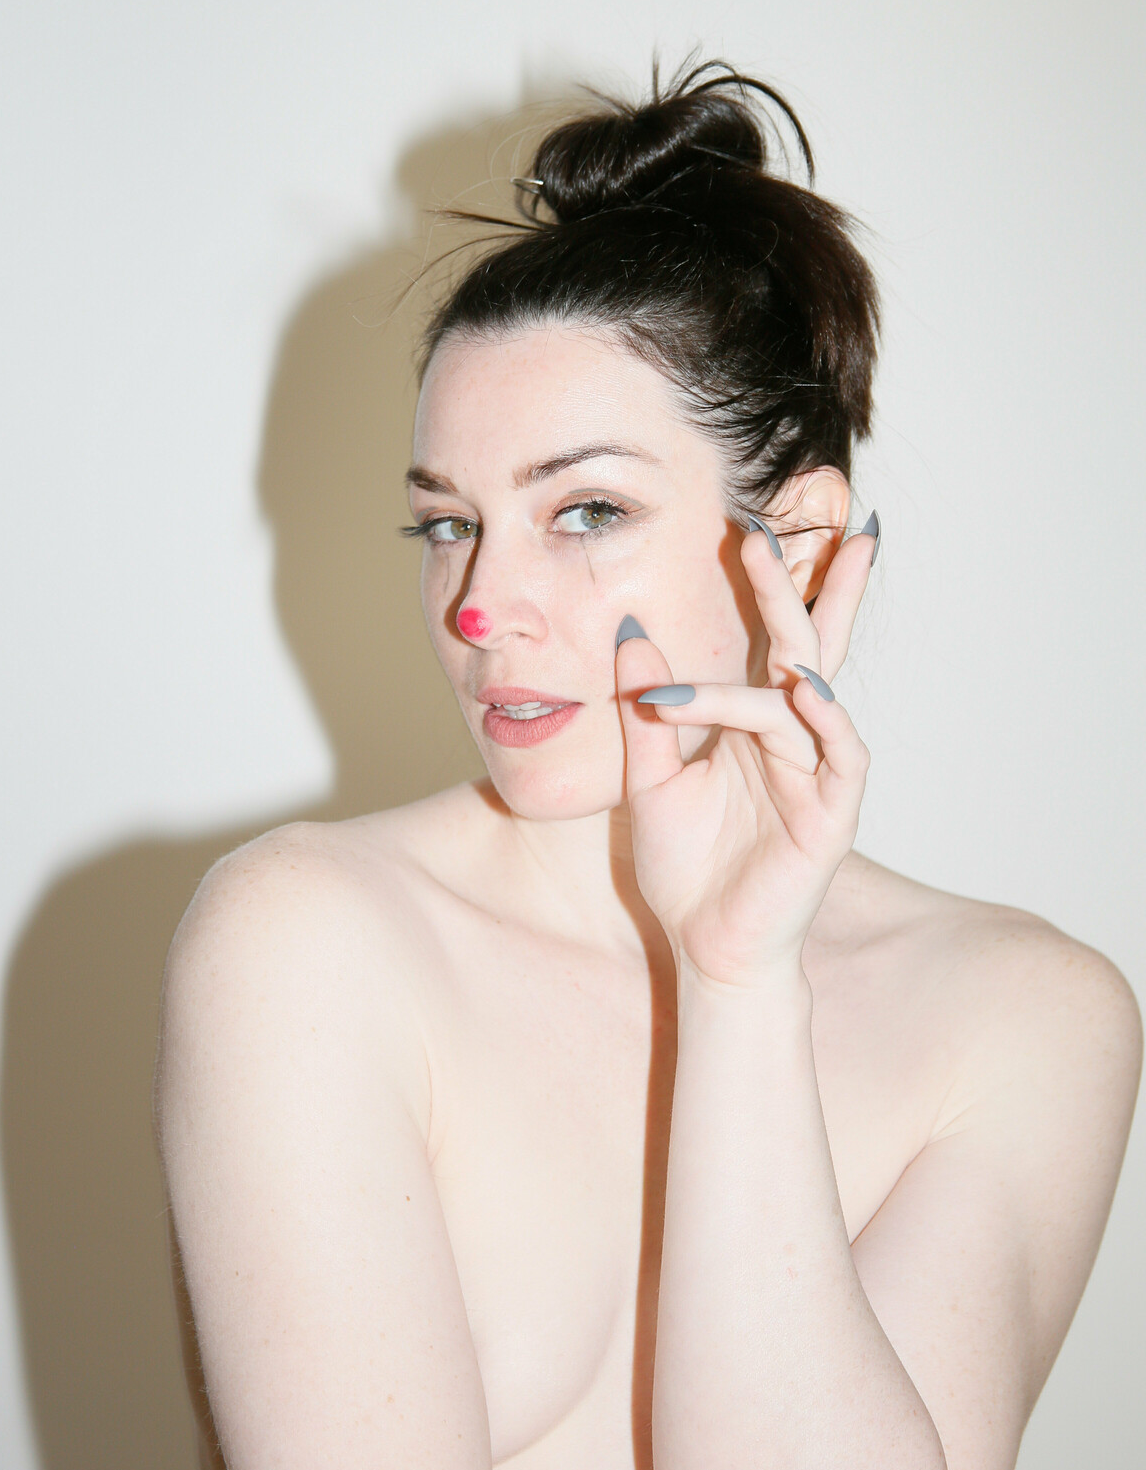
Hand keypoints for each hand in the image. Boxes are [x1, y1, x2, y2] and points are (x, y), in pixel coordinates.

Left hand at [614, 517, 875, 989]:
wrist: (706, 947)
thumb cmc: (688, 868)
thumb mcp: (651, 777)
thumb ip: (647, 709)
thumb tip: (631, 630)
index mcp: (753, 723)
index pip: (767, 640)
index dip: (769, 585)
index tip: (752, 522)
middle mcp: (792, 736)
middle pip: (805, 643)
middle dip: (797, 583)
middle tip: (778, 522)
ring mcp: (818, 771)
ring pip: (805, 693)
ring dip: (782, 647)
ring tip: (765, 584)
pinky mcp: (833, 813)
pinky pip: (839, 754)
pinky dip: (824, 720)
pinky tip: (808, 690)